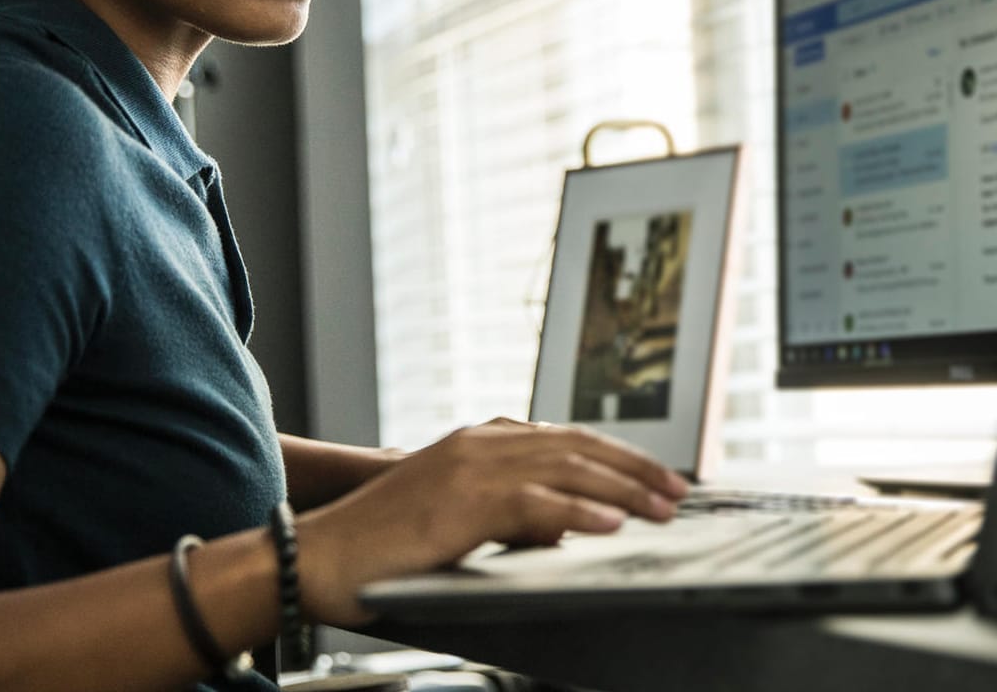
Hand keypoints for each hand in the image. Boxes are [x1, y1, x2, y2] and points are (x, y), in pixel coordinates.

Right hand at [294, 418, 688, 624]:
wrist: (317, 556)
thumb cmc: (382, 548)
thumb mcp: (457, 519)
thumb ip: (508, 514)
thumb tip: (559, 529)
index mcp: (481, 442)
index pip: (567, 440)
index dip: (618, 457)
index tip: (657, 477)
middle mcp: (481, 443)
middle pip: (578, 448)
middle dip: (635, 469)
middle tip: (678, 492)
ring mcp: (472, 467)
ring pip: (566, 470)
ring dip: (623, 489)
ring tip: (662, 508)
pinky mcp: (461, 502)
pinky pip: (534, 505)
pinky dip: (578, 513)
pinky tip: (611, 525)